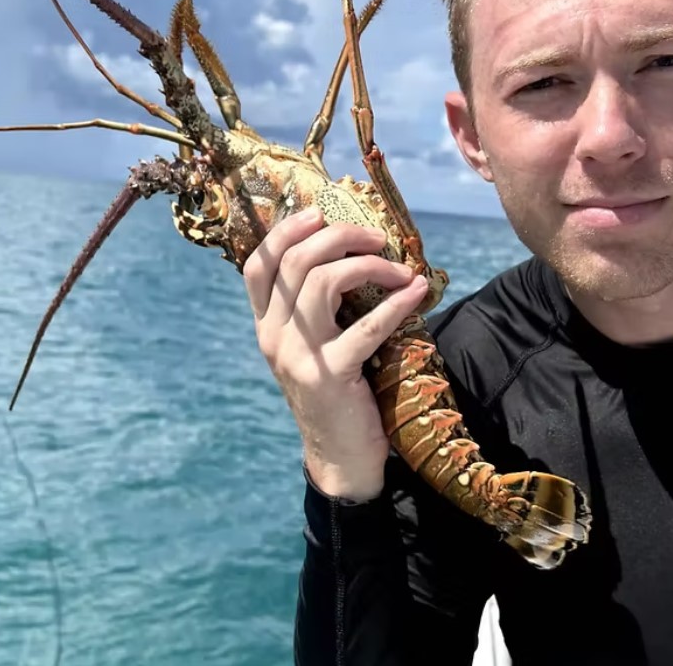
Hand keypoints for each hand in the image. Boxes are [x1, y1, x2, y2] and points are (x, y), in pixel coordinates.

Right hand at [243, 207, 428, 500]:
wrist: (340, 458)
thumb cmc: (337, 392)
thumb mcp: (313, 346)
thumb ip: (317, 308)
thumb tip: (352, 250)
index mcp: (266, 326)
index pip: (257, 264)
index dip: (286, 231)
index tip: (321, 213)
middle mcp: (274, 337)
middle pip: (295, 262)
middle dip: (340, 237)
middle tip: (376, 237)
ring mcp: (298, 357)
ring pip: (323, 282)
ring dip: (369, 265)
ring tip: (400, 269)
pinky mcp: (330, 376)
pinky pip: (365, 327)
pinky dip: (395, 303)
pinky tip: (415, 292)